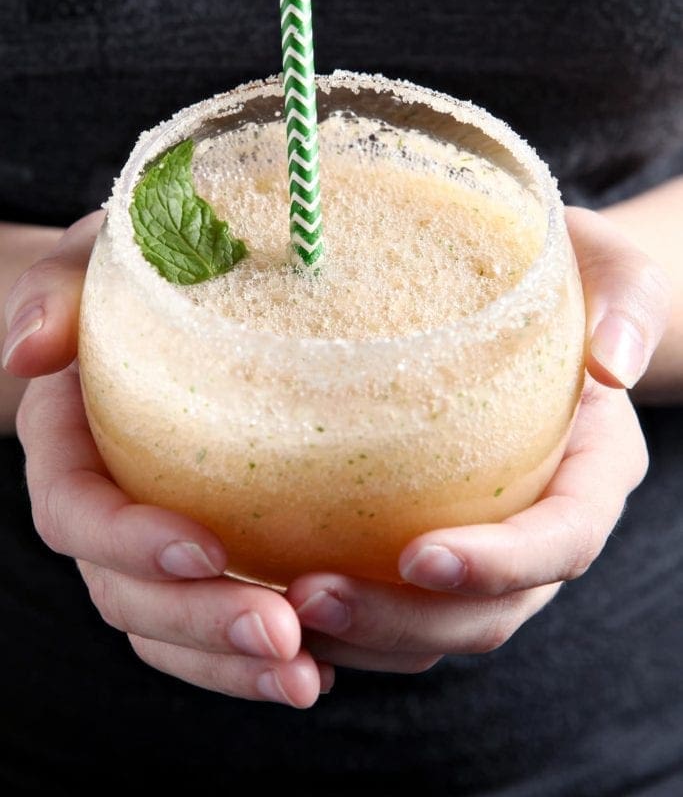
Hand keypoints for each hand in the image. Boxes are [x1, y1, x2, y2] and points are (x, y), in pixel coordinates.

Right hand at [5, 213, 331, 706]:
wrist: (173, 304)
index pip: (76, 512)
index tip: (206, 545)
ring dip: (232, 664)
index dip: (128, 540)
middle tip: (282, 632)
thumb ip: (59, 290)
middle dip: (198, 622)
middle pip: (125, 594)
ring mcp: (150, 545)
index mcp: (68, 445)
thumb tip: (31, 348)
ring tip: (307, 675)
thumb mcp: (101, 258)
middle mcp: (103, 509)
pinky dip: (252, 663)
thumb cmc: (142, 273)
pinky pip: (210, 633)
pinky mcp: (202, 563)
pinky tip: (322, 670)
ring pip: (169, 631)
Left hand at [285, 207, 670, 671]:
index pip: (564, 540)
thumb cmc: (573, 278)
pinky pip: (405, 610)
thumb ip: (626, 305)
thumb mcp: (610, 270)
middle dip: (405, 618)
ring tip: (280, 606)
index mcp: (596, 470)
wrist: (538, 300)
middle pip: (493, 611)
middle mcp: (548, 524)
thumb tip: (613, 363)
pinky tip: (278, 594)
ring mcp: (495, 544)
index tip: (416, 555)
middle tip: (312, 594)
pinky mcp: (445, 540)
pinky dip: (352, 623)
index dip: (500, 564)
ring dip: (366, 633)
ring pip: (441, 628)